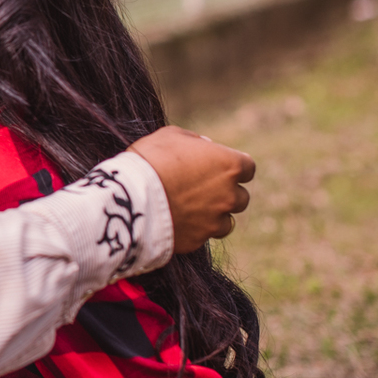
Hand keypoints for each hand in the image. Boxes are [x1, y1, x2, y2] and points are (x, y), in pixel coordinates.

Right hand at [127, 126, 254, 252]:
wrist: (130, 198)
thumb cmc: (150, 160)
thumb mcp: (171, 136)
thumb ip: (194, 140)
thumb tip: (205, 146)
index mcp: (229, 165)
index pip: (247, 167)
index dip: (231, 167)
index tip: (216, 167)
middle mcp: (230, 195)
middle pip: (240, 197)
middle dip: (225, 193)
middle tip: (201, 189)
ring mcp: (216, 221)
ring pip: (226, 221)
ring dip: (214, 215)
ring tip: (189, 209)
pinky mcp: (199, 241)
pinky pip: (203, 236)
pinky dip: (194, 230)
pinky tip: (175, 221)